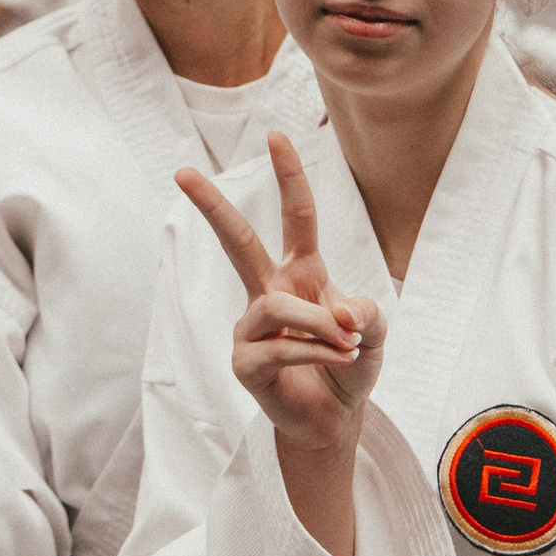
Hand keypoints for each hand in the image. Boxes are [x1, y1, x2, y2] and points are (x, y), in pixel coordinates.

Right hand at [176, 133, 382, 455]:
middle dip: (211, 205)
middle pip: (237, 240)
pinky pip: (279, 348)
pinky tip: (339, 361)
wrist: (334, 419)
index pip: (296, 216)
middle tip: (180, 171)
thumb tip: (340, 311)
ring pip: (277, 306)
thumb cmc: (349, 366)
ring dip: (319, 325)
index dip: (289, 176)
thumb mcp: (375, 334)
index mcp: (302, 272)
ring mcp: (252, 326)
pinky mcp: (244, 361)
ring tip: (348, 345)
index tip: (276, 136)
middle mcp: (270, 291)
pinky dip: (316, 353)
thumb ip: (368, 313)